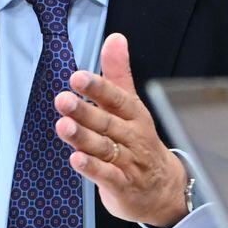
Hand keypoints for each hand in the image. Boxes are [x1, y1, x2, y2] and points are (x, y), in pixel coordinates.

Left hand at [54, 33, 189, 227]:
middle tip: (63, 100)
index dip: (98, 88)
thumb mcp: (131, 107)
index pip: (116, 98)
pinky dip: (92, 168)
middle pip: (107, 123)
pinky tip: (76, 159)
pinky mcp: (122, 185)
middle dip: (85, 111)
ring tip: (63, 126)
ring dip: (83, 137)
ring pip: (105, 148)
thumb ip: (118, 74)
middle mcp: (132, 137)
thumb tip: (114, 38)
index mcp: (134, 116)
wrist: (164, 189)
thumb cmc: (141, 143)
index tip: (78, 78)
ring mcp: (128, 162)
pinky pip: (107, 176)